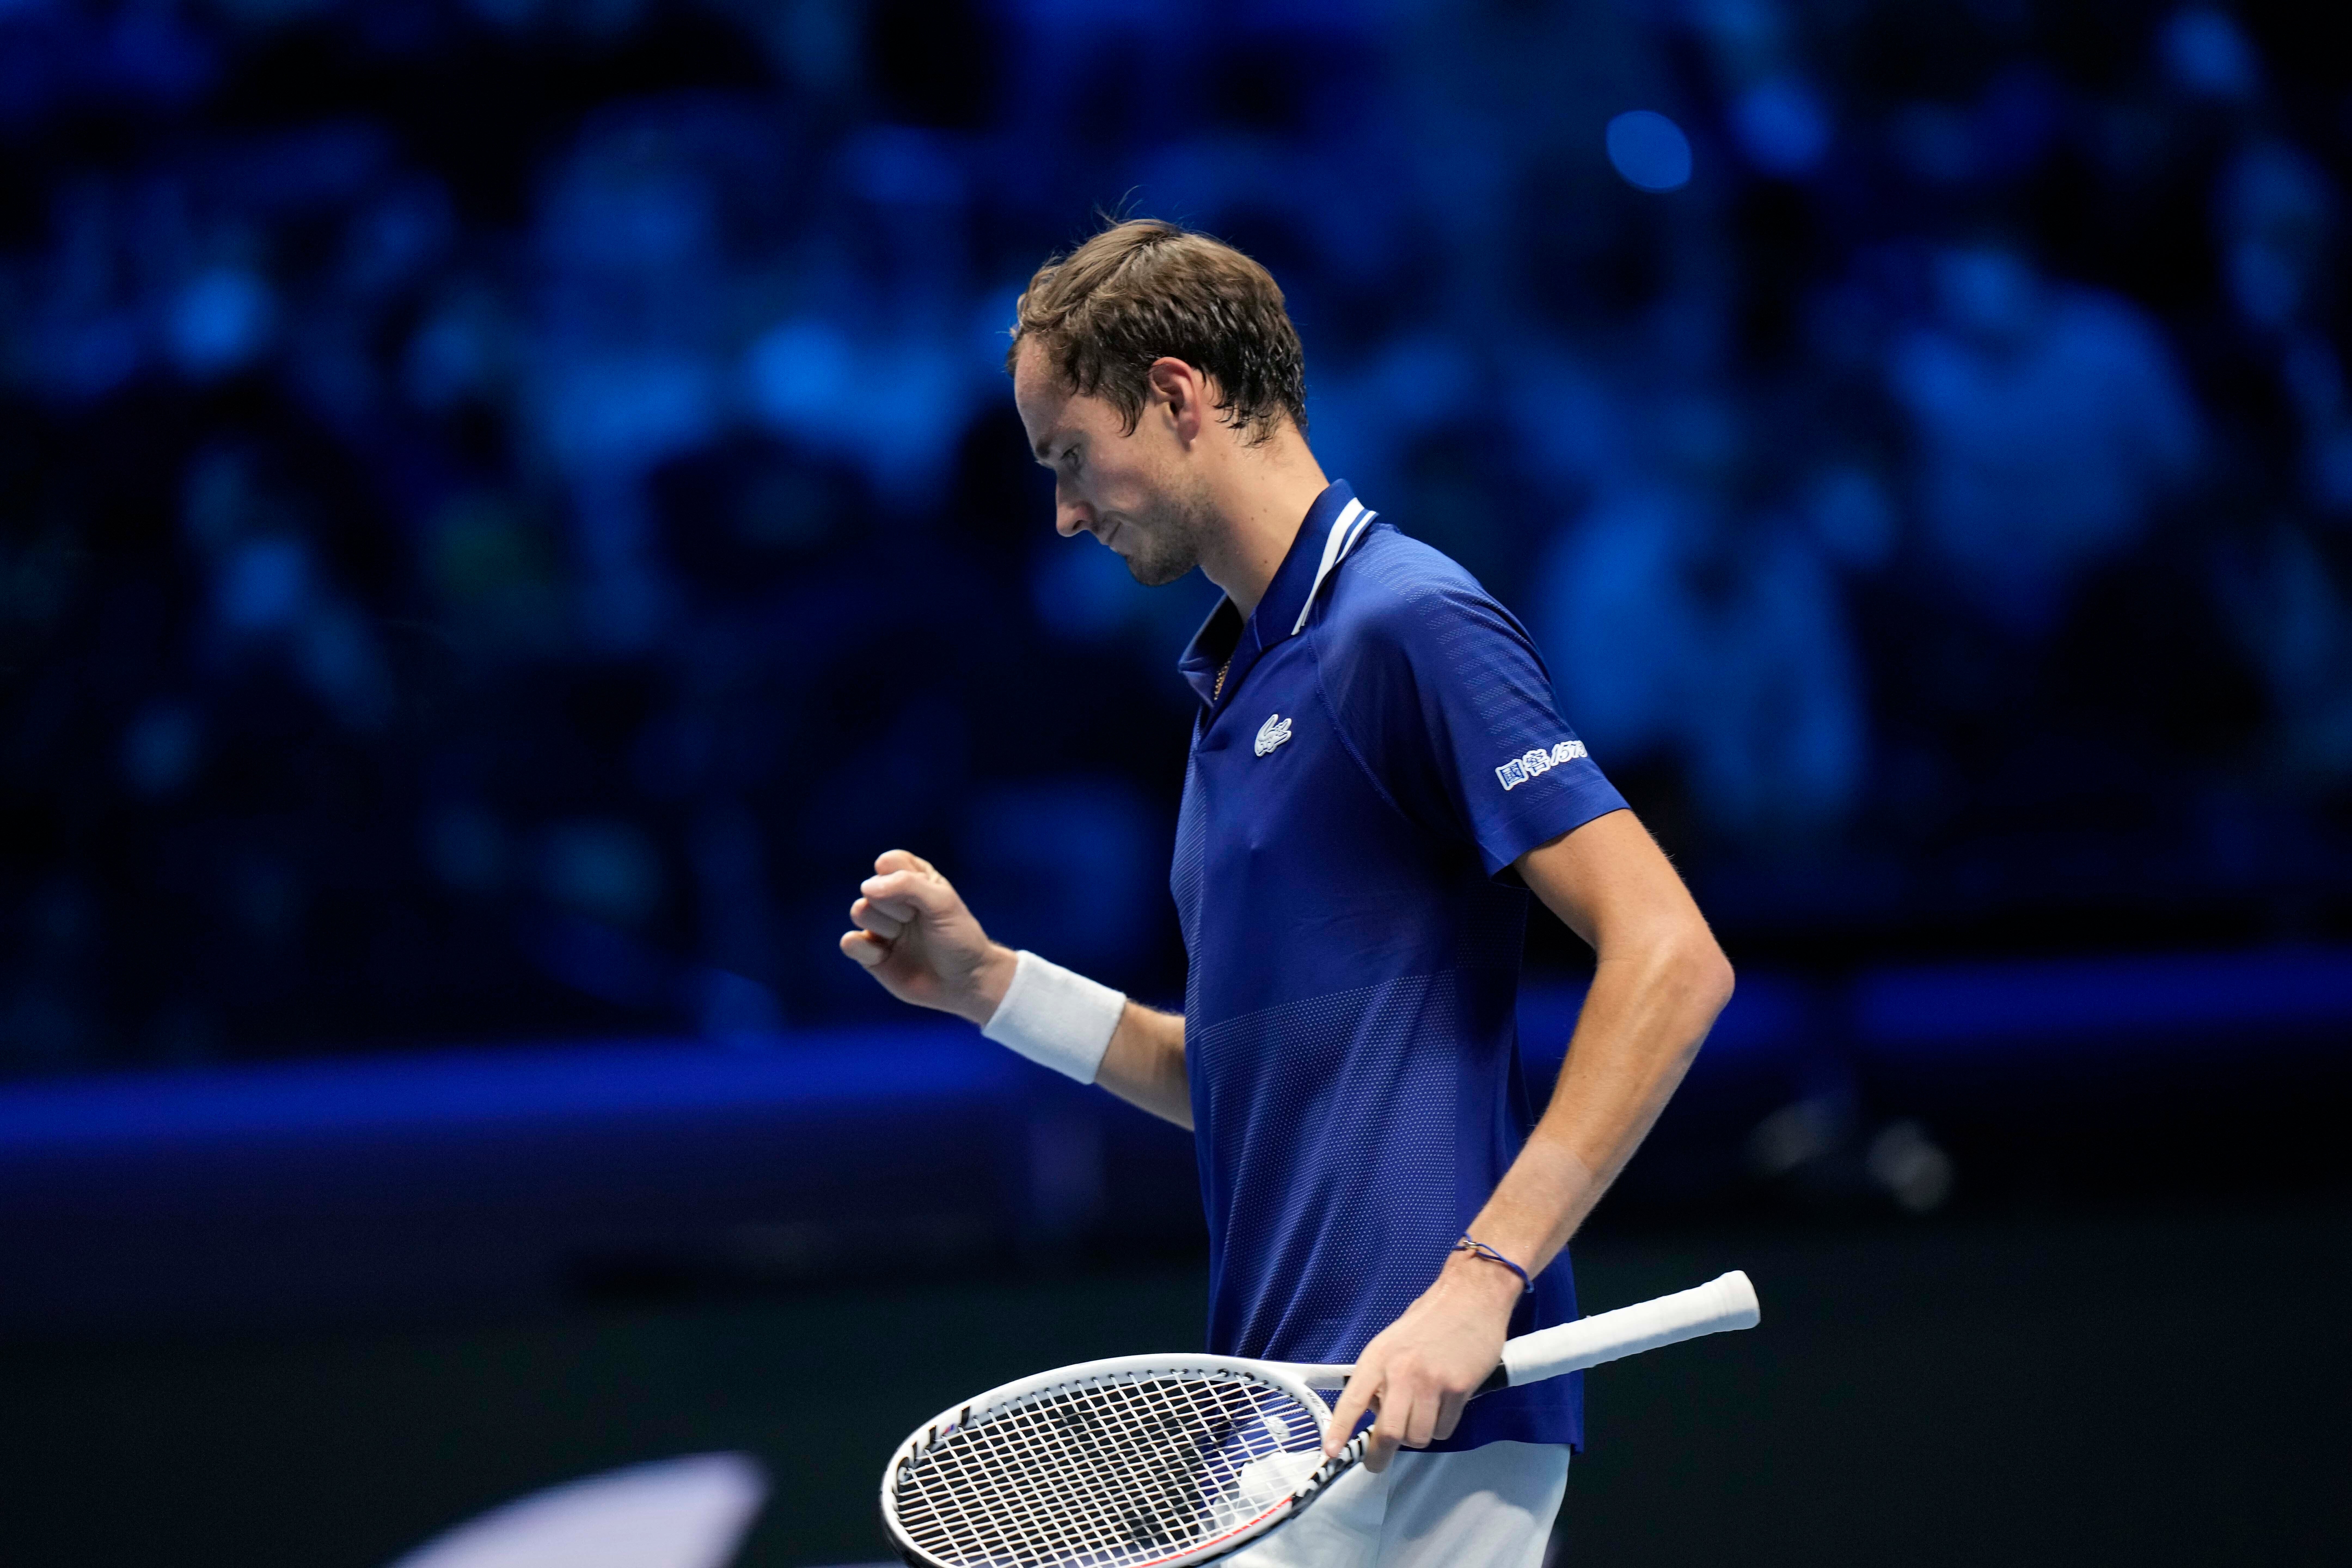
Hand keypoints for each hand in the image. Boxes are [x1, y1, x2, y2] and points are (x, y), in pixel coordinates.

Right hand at [838, 850, 1015, 1025]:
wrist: (966, 982)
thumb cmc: (959, 938)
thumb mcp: (942, 902)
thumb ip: (907, 885)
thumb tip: (867, 887)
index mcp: (915, 881)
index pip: (889, 862)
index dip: (899, 878)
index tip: (920, 896)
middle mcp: (895, 902)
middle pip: (871, 888)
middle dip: (893, 905)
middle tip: (914, 920)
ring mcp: (882, 928)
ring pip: (859, 911)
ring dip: (881, 924)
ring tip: (900, 936)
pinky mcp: (872, 955)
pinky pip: (849, 943)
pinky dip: (860, 946)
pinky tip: (882, 954)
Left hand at [1322, 1250, 1520, 1471]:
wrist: (1471, 1296)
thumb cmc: (1431, 1320)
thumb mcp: (1393, 1342)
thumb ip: (1382, 1376)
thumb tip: (1378, 1413)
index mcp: (1379, 1357)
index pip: (1353, 1400)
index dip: (1340, 1429)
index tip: (1330, 1452)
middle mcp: (1401, 1371)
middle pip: (1390, 1433)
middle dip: (1382, 1454)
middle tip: (1379, 1461)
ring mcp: (1431, 1381)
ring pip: (1419, 1436)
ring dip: (1420, 1435)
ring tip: (1424, 1413)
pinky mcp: (1459, 1388)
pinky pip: (1446, 1428)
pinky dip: (1444, 1425)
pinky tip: (1447, 1403)